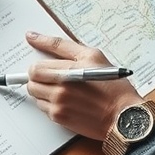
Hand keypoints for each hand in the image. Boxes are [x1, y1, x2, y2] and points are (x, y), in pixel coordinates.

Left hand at [24, 31, 142, 140]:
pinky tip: (67, 101)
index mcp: (68, 70)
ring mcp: (59, 105)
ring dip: (44, 91)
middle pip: (31, 81)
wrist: (123, 114)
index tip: (40, 64)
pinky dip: (51, 104)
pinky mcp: (60, 118)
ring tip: (64, 90)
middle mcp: (61, 88)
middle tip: (55, 77)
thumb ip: (61, 46)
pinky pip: (43, 108)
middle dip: (39, 78)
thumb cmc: (112, 84)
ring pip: (35, 95)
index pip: (35, 67)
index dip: (38, 65)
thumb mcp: (92, 55)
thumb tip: (32, 37)